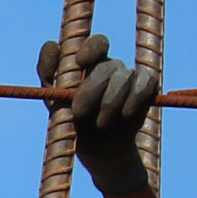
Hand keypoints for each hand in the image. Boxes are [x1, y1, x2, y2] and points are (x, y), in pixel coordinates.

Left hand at [37, 34, 158, 197]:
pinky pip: (144, 82)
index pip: (96, 44)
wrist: (99, 153)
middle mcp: (110, 66)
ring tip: (100, 125)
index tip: (80, 62)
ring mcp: (129, 75)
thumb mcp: (54, 102)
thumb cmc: (73, 124)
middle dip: (90, 90)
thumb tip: (52, 45)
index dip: (90, 49)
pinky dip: (134, 99)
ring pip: (123, 77)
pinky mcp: (147, 86)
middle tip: (78, 113)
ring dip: (109, 104)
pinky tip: (125, 115)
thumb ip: (49, 74)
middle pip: (105, 66)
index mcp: (89, 65)